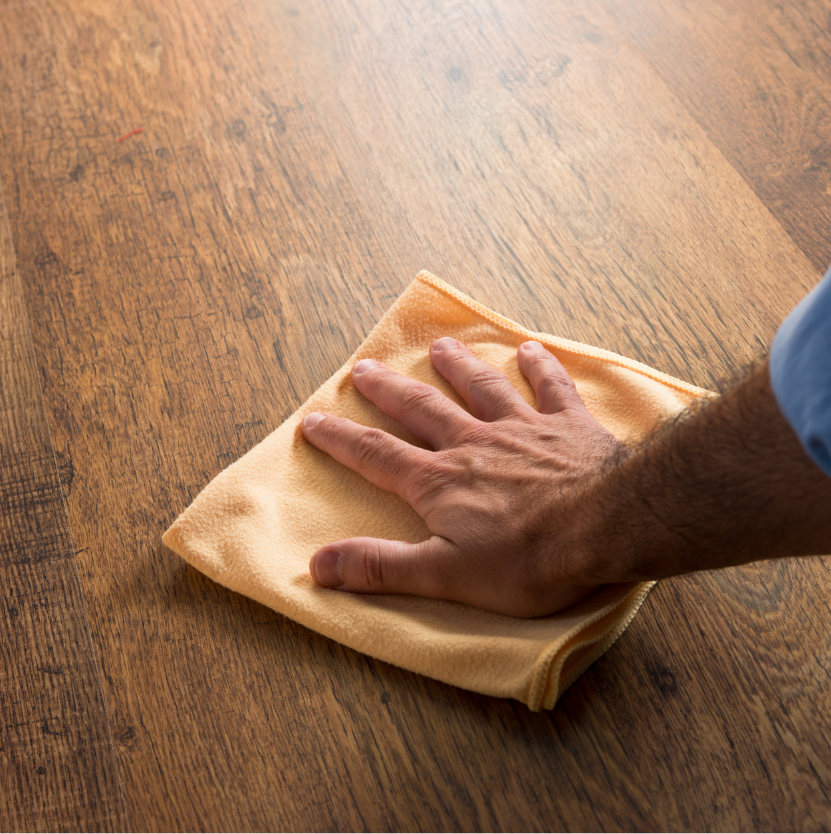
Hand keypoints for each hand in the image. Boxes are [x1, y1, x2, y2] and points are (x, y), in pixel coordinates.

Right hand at [300, 338, 626, 616]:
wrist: (608, 527)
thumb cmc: (527, 560)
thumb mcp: (444, 576)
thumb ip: (381, 567)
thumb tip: (317, 565)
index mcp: (439, 481)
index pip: (376, 454)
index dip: (341, 438)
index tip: (314, 419)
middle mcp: (473, 443)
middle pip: (421, 408)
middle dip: (388, 390)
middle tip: (363, 368)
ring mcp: (522, 429)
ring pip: (481, 387)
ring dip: (457, 366)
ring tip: (440, 347)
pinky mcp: (569, 426)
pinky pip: (551, 388)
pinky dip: (540, 368)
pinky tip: (530, 350)